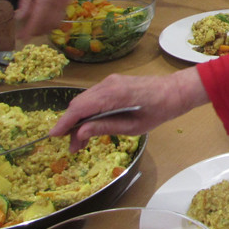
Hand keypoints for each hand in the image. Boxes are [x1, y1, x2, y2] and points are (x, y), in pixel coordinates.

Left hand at [14, 0, 73, 38]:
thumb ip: (25, 0)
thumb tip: (20, 17)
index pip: (37, 20)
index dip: (28, 31)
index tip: (20, 38)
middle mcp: (59, 0)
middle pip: (48, 25)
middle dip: (36, 31)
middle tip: (24, 31)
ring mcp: (66, 0)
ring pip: (56, 22)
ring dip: (44, 28)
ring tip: (32, 26)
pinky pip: (61, 15)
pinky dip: (51, 20)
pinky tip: (42, 16)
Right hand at [50, 69, 208, 151]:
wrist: (175, 91)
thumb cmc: (159, 110)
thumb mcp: (133, 126)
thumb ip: (105, 128)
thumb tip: (80, 133)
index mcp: (113, 94)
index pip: (79, 108)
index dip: (64, 123)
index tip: (53, 136)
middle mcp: (108, 84)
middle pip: (78, 104)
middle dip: (71, 125)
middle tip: (72, 147)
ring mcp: (110, 81)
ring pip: (84, 100)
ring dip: (79, 119)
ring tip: (81, 141)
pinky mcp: (113, 83)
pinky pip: (93, 97)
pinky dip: (87, 111)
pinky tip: (91, 126)